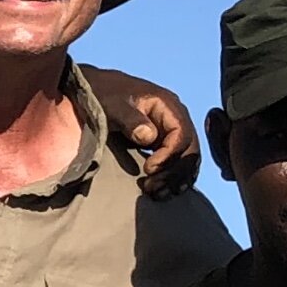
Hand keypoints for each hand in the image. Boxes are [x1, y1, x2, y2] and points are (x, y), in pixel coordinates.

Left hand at [84, 67, 201, 199]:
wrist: (97, 92)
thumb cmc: (104, 95)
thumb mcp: (112, 105)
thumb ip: (130, 119)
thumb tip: (149, 137)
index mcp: (168, 105)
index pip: (181, 134)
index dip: (169, 155)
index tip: (148, 169)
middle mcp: (176, 119)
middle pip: (189, 150)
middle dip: (173, 172)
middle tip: (151, 188)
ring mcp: (172, 133)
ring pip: (187, 160)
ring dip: (175, 180)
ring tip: (156, 194)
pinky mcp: (165, 145)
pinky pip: (178, 164)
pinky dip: (172, 179)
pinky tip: (162, 193)